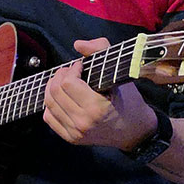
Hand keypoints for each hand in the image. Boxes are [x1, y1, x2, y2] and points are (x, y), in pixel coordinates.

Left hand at [42, 38, 157, 149]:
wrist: (134, 130)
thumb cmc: (129, 101)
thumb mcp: (120, 73)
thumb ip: (100, 50)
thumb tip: (78, 45)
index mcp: (96, 108)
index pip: (68, 83)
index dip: (72, 69)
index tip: (80, 66)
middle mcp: (83, 122)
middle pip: (55, 92)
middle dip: (60, 75)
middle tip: (70, 72)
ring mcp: (75, 132)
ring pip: (49, 103)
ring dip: (53, 87)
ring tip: (64, 82)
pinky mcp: (71, 138)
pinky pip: (49, 117)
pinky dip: (51, 104)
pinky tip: (62, 98)